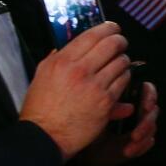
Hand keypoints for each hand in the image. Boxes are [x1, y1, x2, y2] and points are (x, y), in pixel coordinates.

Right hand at [20, 23, 132, 160]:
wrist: (45, 136)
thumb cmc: (41, 108)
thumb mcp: (41, 76)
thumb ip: (55, 58)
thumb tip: (66, 47)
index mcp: (62, 61)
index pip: (93, 35)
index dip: (108, 28)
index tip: (113, 28)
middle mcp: (79, 70)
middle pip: (112, 44)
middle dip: (120, 41)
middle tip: (120, 44)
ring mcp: (94, 86)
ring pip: (122, 62)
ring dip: (123, 61)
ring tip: (118, 64)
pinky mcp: (106, 101)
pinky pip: (124, 81)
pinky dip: (124, 78)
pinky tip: (119, 80)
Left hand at [77, 81, 158, 165]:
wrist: (82, 148)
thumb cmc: (86, 126)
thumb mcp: (97, 116)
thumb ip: (113, 111)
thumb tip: (130, 108)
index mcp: (127, 97)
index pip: (146, 90)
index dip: (150, 96)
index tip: (145, 107)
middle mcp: (136, 110)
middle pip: (153, 110)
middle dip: (146, 123)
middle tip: (135, 135)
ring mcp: (139, 126)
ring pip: (152, 127)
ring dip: (143, 137)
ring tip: (128, 148)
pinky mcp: (140, 140)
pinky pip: (149, 142)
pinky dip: (140, 147)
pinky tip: (129, 151)